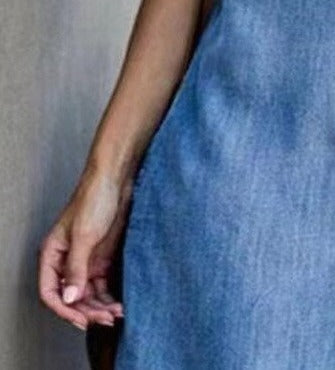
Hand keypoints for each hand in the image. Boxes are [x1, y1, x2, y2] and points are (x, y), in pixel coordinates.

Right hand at [38, 163, 131, 330]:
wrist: (117, 179)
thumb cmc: (95, 197)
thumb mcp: (84, 235)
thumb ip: (76, 268)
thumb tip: (70, 297)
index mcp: (53, 254)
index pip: (50, 292)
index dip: (64, 309)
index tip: (80, 320)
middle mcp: (68, 260)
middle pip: (72, 296)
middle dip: (86, 311)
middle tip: (104, 320)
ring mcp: (87, 259)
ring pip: (88, 293)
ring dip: (100, 306)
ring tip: (116, 314)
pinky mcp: (104, 256)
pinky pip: (103, 284)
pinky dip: (109, 295)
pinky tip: (120, 303)